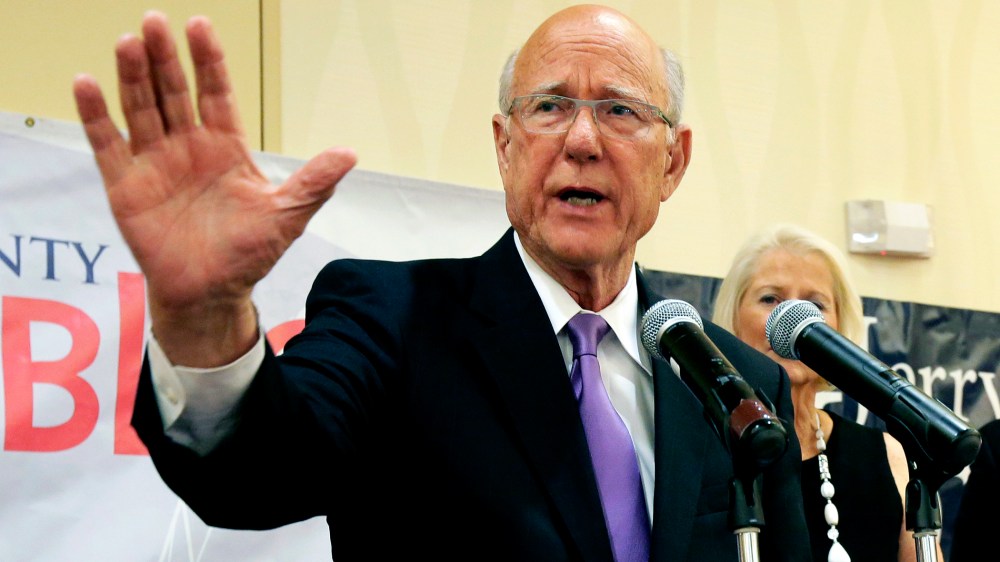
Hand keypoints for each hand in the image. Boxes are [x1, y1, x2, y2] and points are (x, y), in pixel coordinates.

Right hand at [73, 12, 356, 365]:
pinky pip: (107, 145)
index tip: (199, 25)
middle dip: (165, 58)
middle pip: (174, 92)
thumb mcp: (286, 215)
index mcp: (225, 147)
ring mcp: (154, 163)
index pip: (215, 92)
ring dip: (133, 77)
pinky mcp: (126, 186)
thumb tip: (350, 154)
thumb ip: (313, 182)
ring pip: (141, 109)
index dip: (208, 60)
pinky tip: (87, 83)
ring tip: (129, 43)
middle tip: (155, 22)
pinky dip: (95, 115)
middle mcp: (188, 147)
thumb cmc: (248, 253)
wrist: (211, 293)